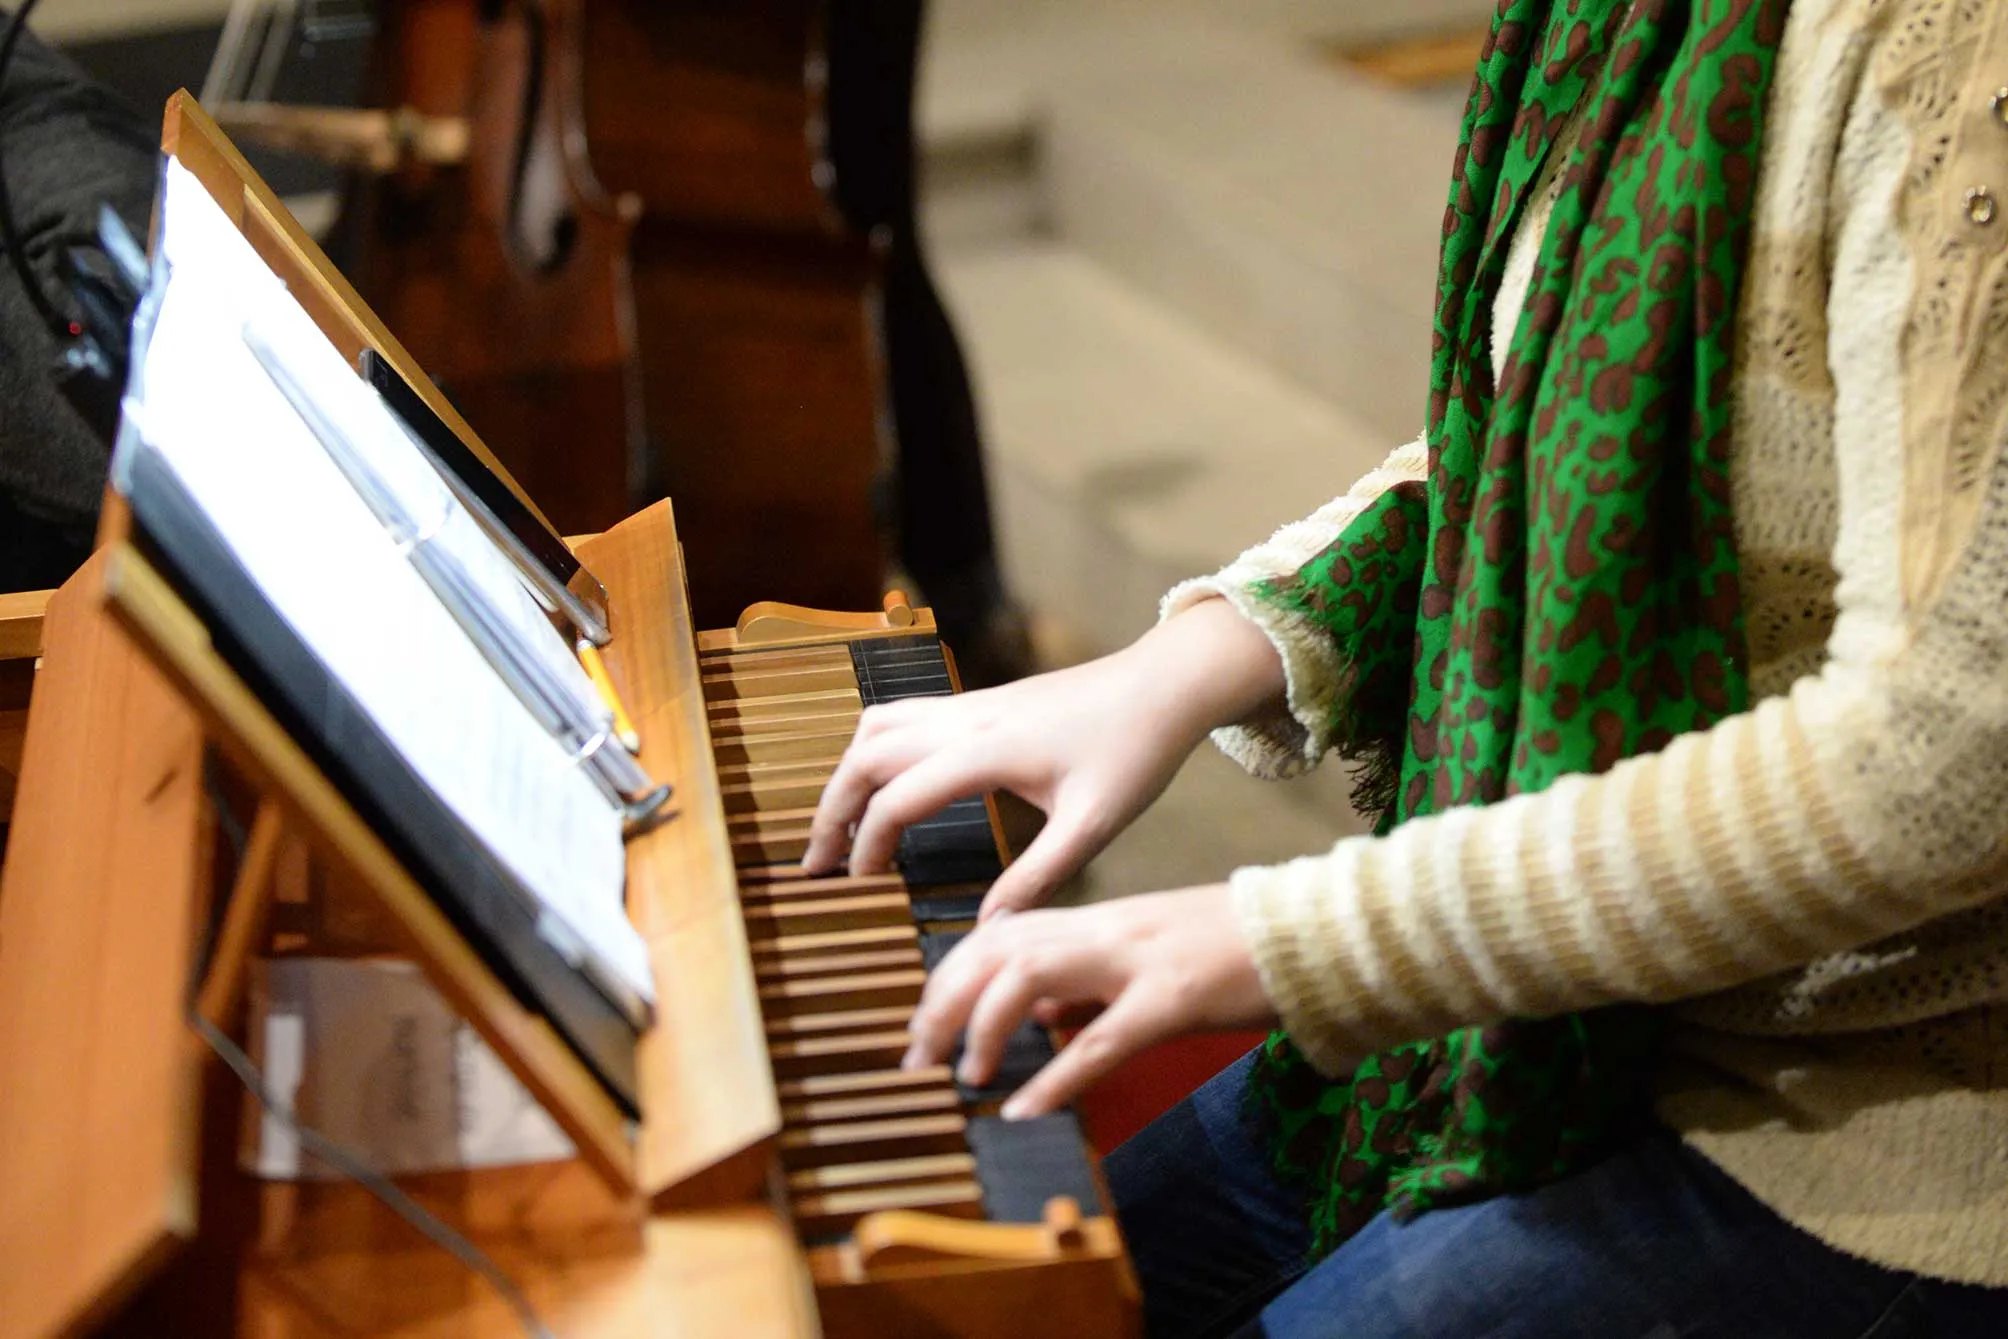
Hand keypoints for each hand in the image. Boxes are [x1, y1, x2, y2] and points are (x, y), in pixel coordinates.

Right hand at [802, 598, 1285, 918]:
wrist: (1163, 683)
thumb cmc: (1136, 751)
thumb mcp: (1094, 825)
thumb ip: (1037, 878)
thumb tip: (987, 932)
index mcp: (986, 750)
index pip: (897, 798)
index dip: (867, 845)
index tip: (860, 889)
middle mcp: (965, 718)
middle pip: (866, 755)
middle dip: (831, 810)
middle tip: (818, 866)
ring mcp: (969, 703)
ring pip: (877, 727)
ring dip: (847, 775)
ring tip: (838, 828)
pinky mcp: (981, 700)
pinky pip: (903, 716)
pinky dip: (873, 752)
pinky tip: (882, 786)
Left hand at [902, 885, 1278, 1117]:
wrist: (1313, 931)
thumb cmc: (1236, 947)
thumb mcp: (1148, 951)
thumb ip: (1088, 976)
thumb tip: (1037, 1010)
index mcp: (1099, 921)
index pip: (998, 933)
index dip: (949, 976)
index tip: (925, 1024)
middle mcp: (1106, 931)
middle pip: (995, 949)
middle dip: (943, 1000)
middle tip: (919, 1058)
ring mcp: (1137, 962)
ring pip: (1029, 977)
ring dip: (983, 1027)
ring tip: (965, 1077)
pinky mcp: (1174, 1000)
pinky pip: (1101, 1039)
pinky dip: (1056, 1076)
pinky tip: (1026, 1109)